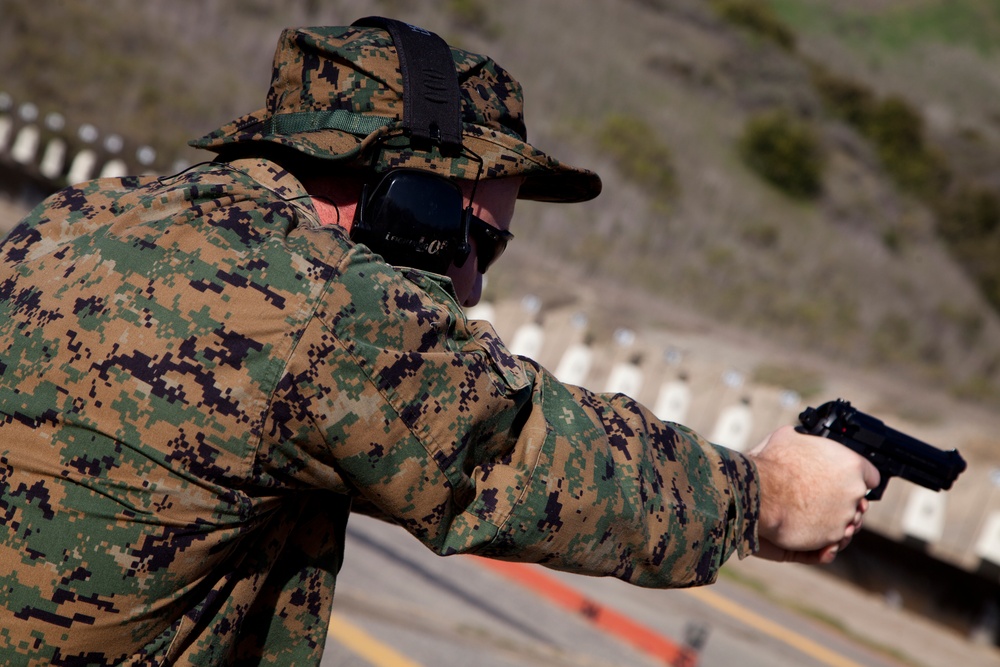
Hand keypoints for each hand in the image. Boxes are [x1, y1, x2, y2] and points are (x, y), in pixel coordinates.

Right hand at [748, 425, 879, 564]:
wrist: (757, 494)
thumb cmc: (770, 464)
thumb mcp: (789, 437)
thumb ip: (806, 442)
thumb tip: (801, 438)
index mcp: (850, 464)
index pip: (871, 475)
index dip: (857, 477)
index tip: (845, 480)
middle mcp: (853, 491)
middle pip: (859, 500)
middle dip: (844, 500)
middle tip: (822, 498)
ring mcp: (844, 516)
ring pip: (848, 521)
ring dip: (833, 519)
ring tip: (811, 515)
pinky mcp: (831, 537)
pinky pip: (834, 538)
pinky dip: (823, 535)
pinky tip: (807, 526)